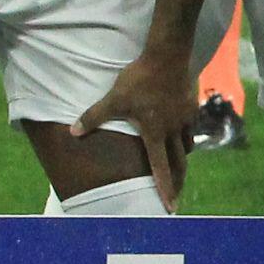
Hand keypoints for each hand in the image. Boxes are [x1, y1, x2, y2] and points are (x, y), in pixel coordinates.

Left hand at [74, 45, 200, 208]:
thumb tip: (72, 132)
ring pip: (187, 145)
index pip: (160, 168)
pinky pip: (191, 127)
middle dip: (178, 182)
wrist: (168, 56)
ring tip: (178, 164)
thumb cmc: (139, 80)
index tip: (170, 207)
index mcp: (154, 134)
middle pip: (179, 163)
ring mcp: (185, 118)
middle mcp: (173, 130)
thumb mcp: (113, 99)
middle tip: (177, 196)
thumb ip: (94, 117)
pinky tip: (182, 132)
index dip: (165, 188)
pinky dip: (186, 136)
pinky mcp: (191, 106)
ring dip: (182, 158)